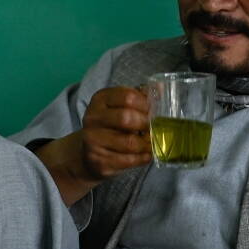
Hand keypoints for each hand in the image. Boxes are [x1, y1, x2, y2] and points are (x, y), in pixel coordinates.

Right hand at [34, 86, 151, 204]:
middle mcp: (93, 118)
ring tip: (152, 143)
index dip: (145, 104)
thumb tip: (160, 88)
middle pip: (126, 118)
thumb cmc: (110, 127)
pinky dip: (143, 158)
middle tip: (153, 128)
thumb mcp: (119, 107)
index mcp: (100, 100)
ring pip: (129, 143)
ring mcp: (93, 140)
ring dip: (146, 144)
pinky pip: (128, 160)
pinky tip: (146, 154)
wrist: (88, 153)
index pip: (127, 96)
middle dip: (145, 124)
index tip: (152, 110)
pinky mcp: (99, 161)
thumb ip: (138, 97)